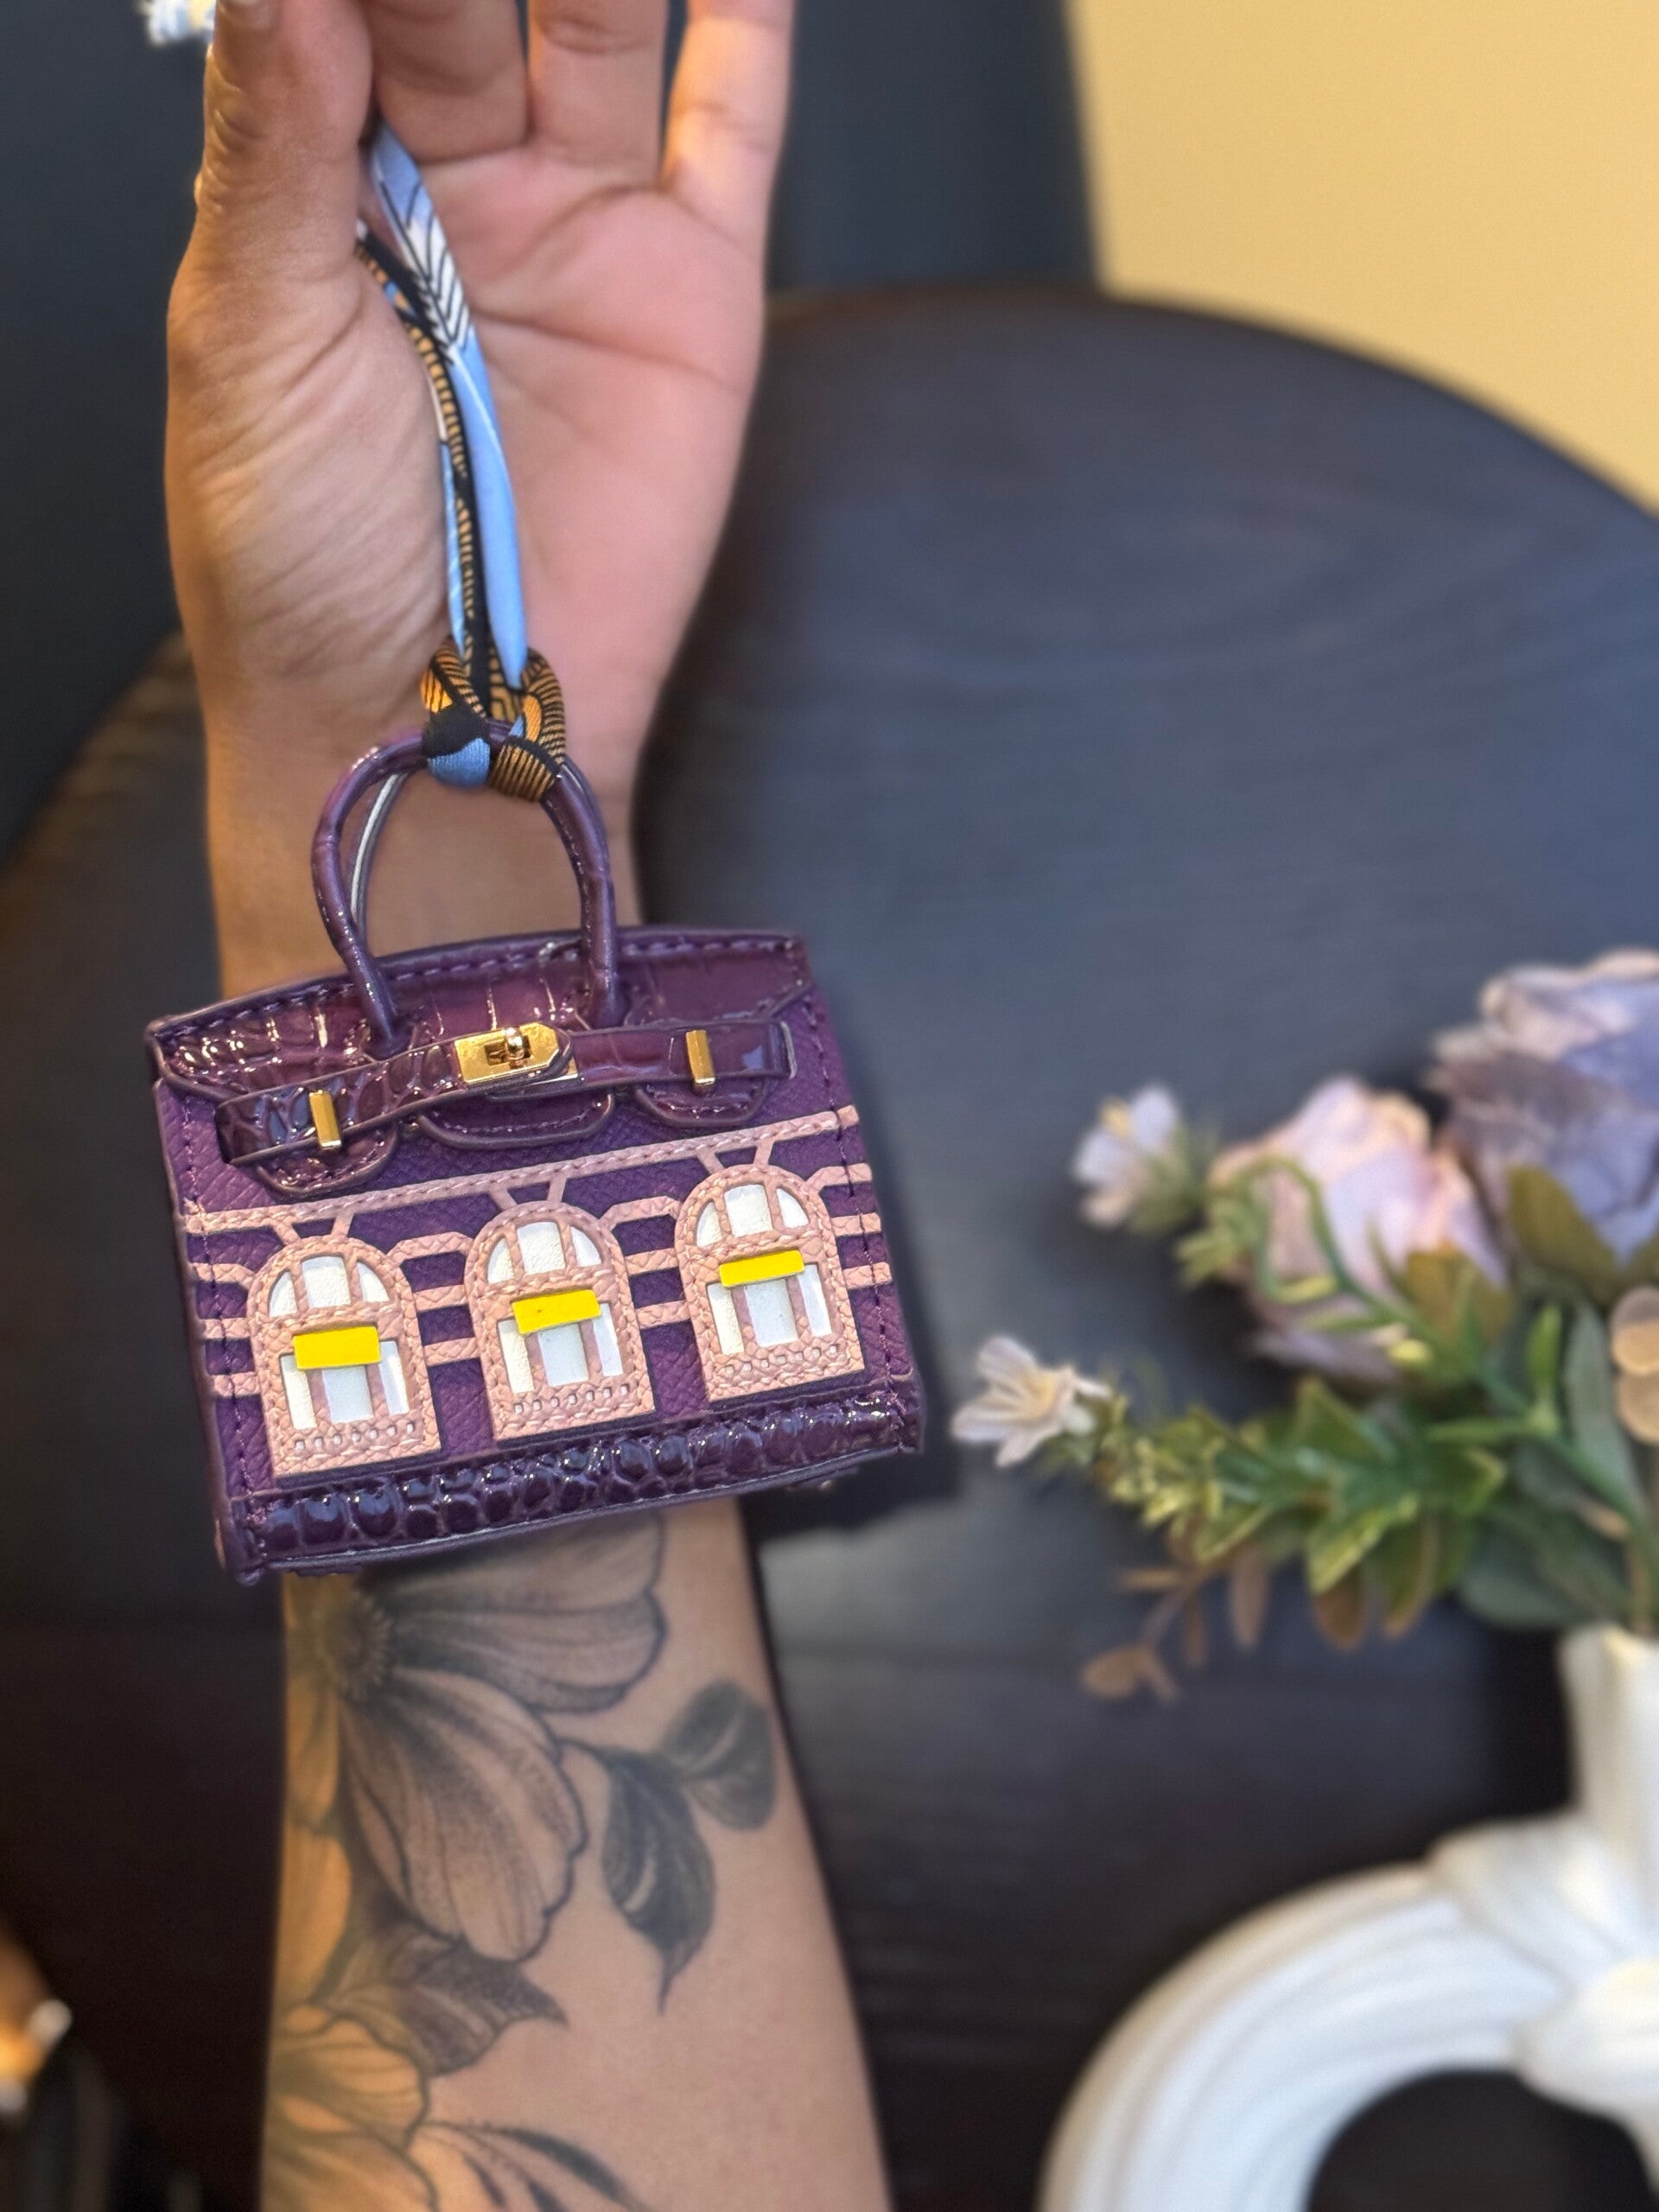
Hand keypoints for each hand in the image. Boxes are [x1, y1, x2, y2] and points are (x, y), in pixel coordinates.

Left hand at [167, 0, 789, 986]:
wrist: (434, 722)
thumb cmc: (303, 565)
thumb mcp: (247, 339)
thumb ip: (274, 142)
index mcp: (316, 188)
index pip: (341, 2)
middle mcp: (451, 189)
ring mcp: (578, 229)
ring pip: (602, 19)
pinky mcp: (690, 288)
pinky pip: (733, 123)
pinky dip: (752, 21)